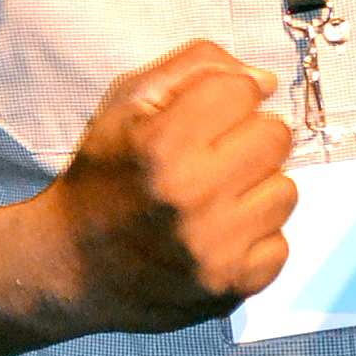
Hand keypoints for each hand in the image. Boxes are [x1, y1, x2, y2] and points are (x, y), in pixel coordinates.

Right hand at [33, 40, 297, 333]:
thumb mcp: (125, 104)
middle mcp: (191, 195)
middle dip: (250, 138)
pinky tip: (220, 236)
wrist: (70, 266)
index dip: (229, 97)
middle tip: (217, 158)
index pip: (244, 91)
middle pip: (276, 137)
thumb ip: (194, 69)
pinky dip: (255, 239)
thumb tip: (264, 81)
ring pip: (286, 191)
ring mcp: (214, 246)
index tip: (209, 117)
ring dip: (258, 190)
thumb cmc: (102, 177)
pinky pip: (280, 244)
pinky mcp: (229, 286)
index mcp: (161, 143)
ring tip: (218, 200)